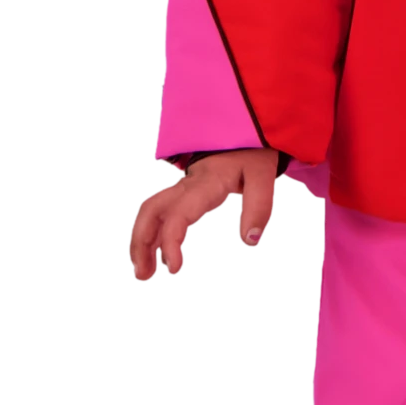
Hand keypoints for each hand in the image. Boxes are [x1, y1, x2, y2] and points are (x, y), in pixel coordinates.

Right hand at [128, 148, 278, 280]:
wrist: (248, 129)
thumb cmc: (253, 155)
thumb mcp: (264, 177)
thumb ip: (258, 208)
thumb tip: (250, 240)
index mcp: (207, 182)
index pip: (179, 214)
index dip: (170, 242)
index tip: (173, 270)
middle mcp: (188, 184)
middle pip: (151, 210)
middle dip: (141, 242)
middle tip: (143, 275)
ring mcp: (183, 186)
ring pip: (151, 211)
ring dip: (141, 241)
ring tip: (144, 272)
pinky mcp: (184, 190)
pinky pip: (160, 211)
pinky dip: (152, 233)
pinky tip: (156, 254)